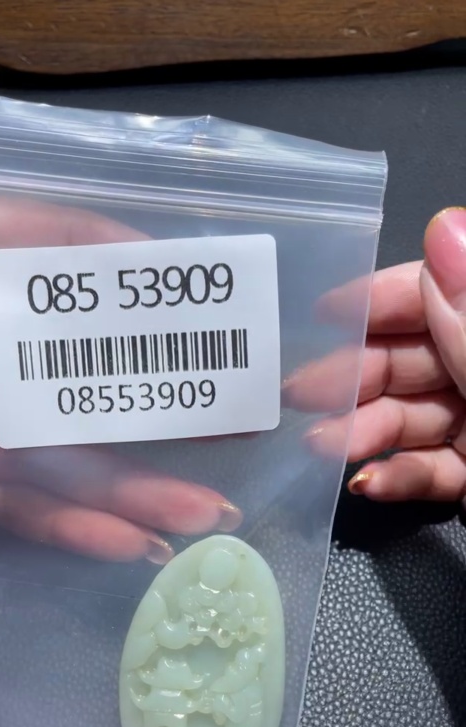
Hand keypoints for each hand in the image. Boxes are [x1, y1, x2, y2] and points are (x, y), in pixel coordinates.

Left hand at [0, 182, 240, 562]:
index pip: (11, 254)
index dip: (91, 257)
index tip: (174, 280)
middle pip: (56, 365)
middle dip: (144, 391)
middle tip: (224, 408)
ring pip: (50, 455)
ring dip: (126, 485)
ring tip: (201, 507)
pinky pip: (15, 515)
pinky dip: (69, 531)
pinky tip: (129, 545)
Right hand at [284, 207, 465, 501]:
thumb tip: (442, 228)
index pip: (439, 290)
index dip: (382, 297)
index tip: (322, 311)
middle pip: (413, 357)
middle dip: (354, 376)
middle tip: (297, 393)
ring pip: (413, 416)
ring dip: (363, 432)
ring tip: (324, 446)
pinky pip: (432, 470)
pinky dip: (398, 477)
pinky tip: (368, 484)